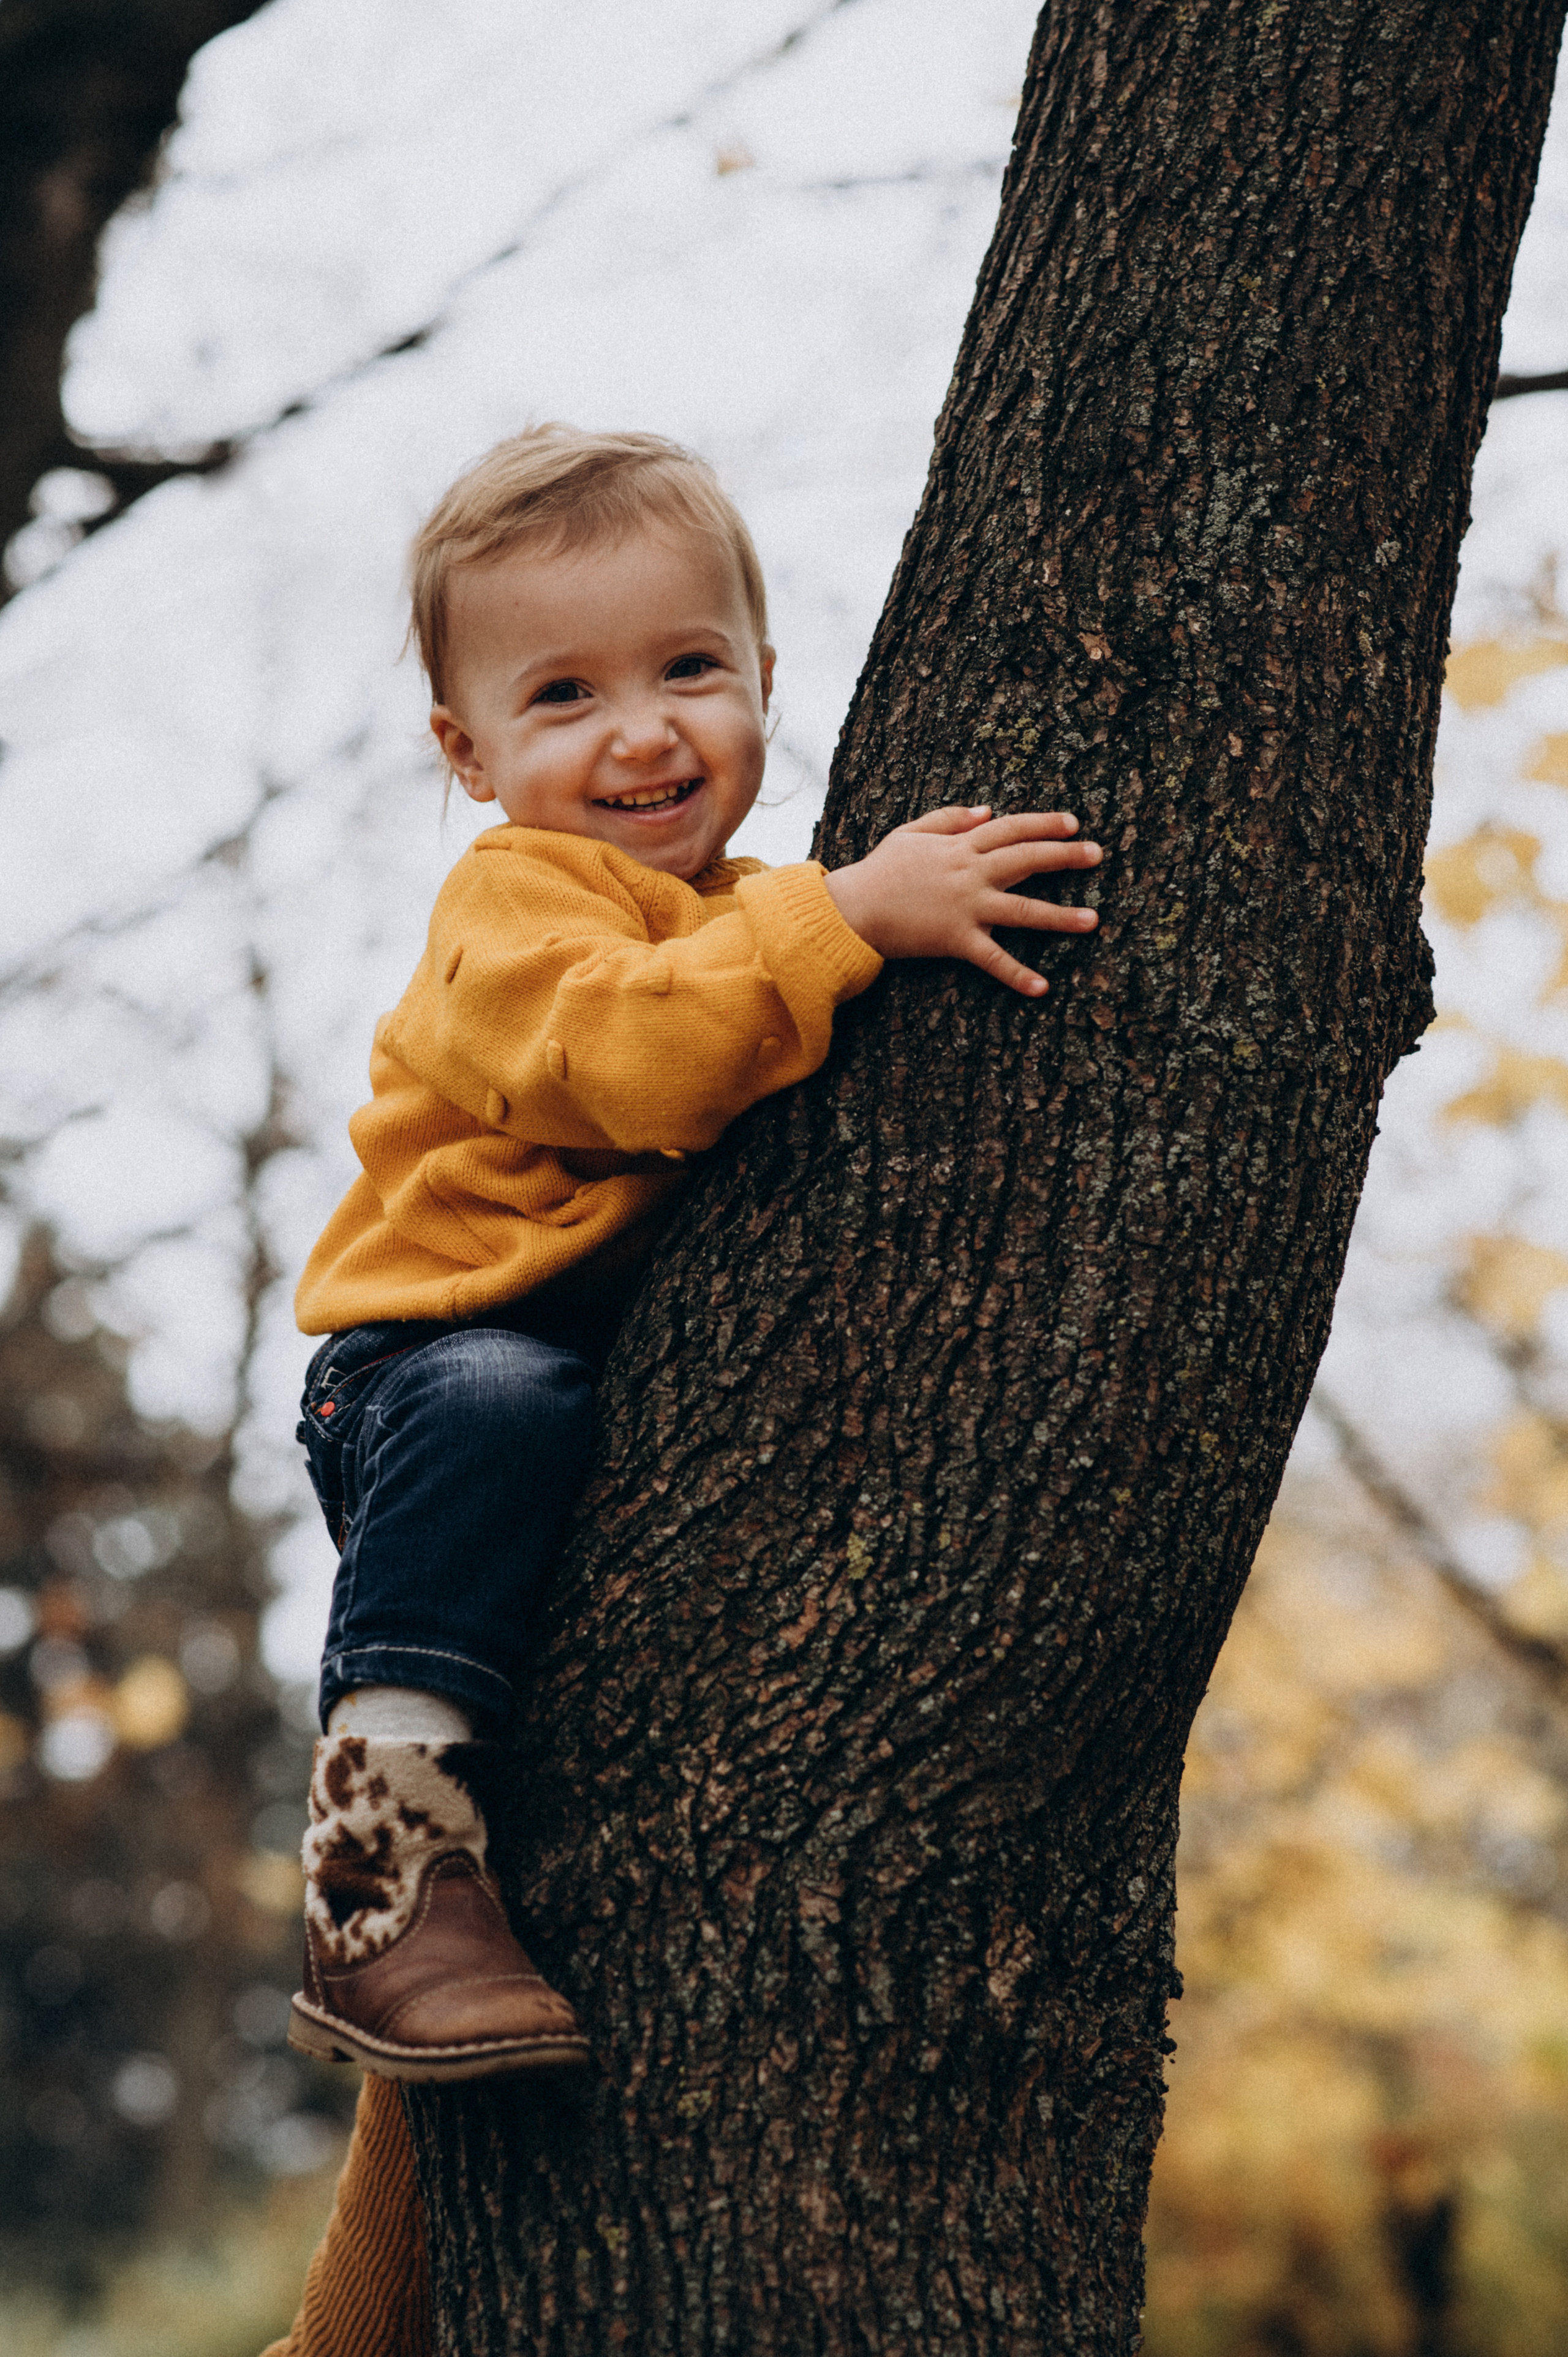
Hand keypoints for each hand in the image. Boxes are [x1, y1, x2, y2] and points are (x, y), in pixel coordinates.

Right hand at [824, 805, 1100, 996]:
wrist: (852, 908)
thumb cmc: (879, 871)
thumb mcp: (910, 833)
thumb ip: (948, 819)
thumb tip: (988, 811)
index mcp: (960, 846)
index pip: (1012, 828)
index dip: (1044, 823)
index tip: (1073, 823)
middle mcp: (970, 873)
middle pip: (1027, 859)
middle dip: (1066, 856)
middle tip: (1098, 854)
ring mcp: (967, 907)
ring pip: (1023, 910)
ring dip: (1061, 916)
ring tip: (1094, 920)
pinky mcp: (957, 939)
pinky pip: (993, 959)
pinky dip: (1017, 975)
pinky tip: (1043, 987)